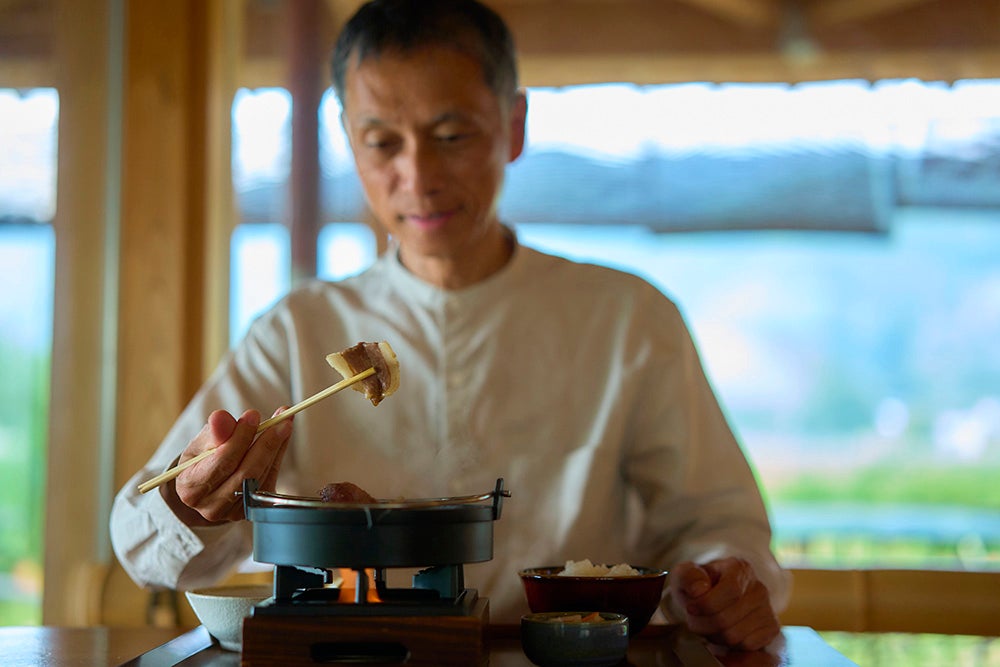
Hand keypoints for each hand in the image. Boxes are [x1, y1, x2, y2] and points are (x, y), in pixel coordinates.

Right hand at [161, 408, 292, 524]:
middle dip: (265, 444)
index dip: (240, 438)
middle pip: (246, 473)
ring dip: (276, 448)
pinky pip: (270, 480)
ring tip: (284, 423)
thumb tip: (221, 418)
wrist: (206, 482)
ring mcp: (234, 513)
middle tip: (280, 420)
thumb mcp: (201, 442)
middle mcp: (212, 506)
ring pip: (261, 477)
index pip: (222, 462)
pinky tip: (282, 437)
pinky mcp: (253, 509)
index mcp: (191, 488)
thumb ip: (213, 432)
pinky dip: (278, 456)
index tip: (253, 415)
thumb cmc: (202, 460)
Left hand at [669, 557, 780, 650]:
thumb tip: (698, 590)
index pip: (730, 591)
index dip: (706, 604)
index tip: (690, 608)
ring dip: (714, 636)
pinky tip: (722, 634)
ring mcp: (767, 609)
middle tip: (694, 621)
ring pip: (735, 636)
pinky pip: (747, 646)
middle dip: (704, 624)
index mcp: (739, 568)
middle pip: (728, 618)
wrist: (713, 597)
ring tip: (707, 626)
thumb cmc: (699, 586)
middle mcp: (758, 588)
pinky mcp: (771, 629)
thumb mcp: (686, 574)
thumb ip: (688, 576)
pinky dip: (729, 646)